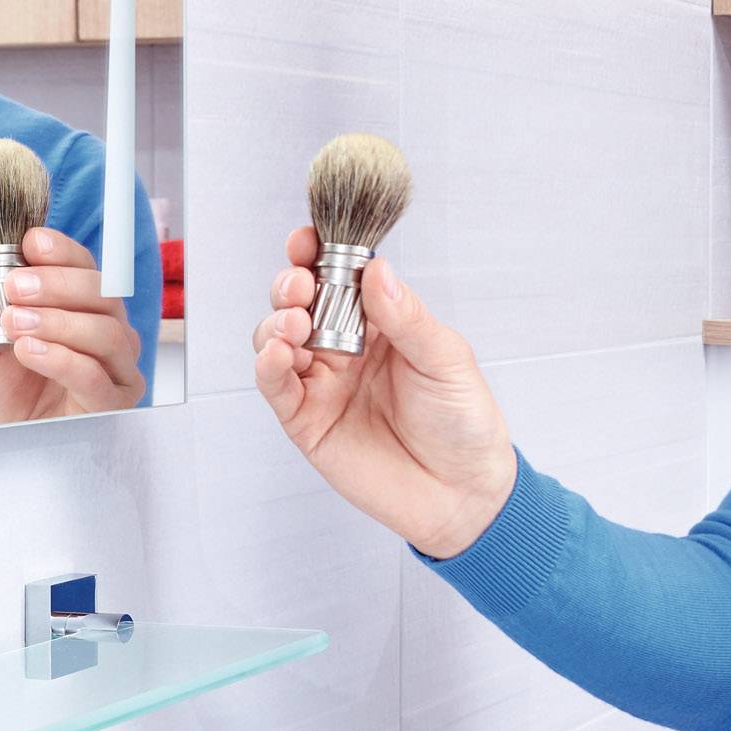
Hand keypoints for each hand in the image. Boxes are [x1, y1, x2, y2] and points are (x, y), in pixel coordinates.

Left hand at [0, 227, 146, 427]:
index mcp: (78, 310)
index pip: (83, 268)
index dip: (61, 250)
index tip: (31, 242)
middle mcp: (105, 334)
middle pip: (103, 293)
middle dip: (56, 283)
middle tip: (14, 286)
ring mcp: (114, 370)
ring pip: (106, 331)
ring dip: (57, 321)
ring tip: (14, 323)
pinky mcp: (111, 405)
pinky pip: (96, 375)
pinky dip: (61, 358)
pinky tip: (29, 351)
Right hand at [252, 226, 516, 558]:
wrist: (463, 493)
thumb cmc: (463, 423)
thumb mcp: (446, 359)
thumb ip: (406, 317)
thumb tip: (376, 270)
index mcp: (380, 322)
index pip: (340, 276)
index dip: (319, 253)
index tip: (308, 237)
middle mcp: (344, 347)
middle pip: (299, 301)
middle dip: (291, 284)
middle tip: (301, 285)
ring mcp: (322, 383)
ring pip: (277, 338)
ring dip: (276, 321)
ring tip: (297, 322)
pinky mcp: (306, 421)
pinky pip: (275, 386)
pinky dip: (267, 365)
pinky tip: (277, 354)